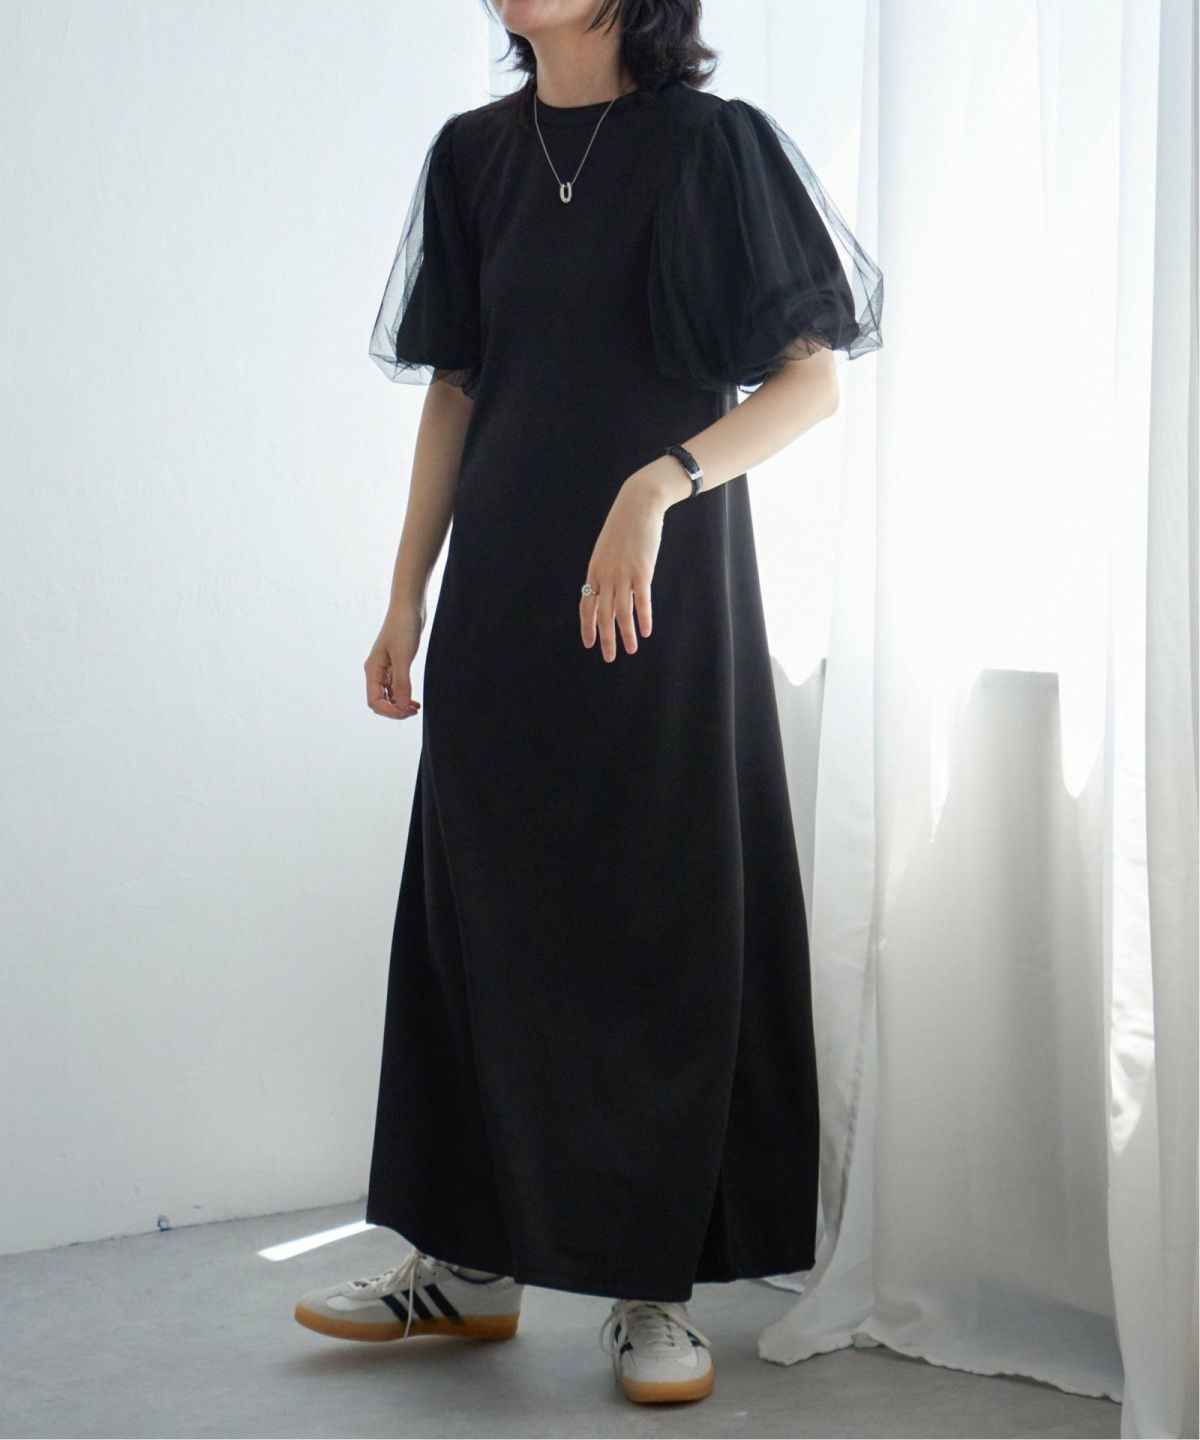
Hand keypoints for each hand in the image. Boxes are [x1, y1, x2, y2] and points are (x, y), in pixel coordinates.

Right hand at [365, 603, 423, 718]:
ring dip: (400, 705)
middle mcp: (376, 671)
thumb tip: (401, 706)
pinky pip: (395, 687)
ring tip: (415, 707)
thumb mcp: (403, 657)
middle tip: (413, 711)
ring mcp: (385, 669)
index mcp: (373, 670)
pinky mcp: (396, 664)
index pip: (374, 701)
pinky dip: (403, 696)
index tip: (407, 710)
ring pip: (388, 696)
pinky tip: (414, 700)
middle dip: (395, 710)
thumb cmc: (403, 627)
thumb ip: (402, 682)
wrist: (409, 607)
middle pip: (380, 701)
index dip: (390, 710)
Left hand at [580, 471, 677, 660]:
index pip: (587, 605)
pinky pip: (642, 601)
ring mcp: (623, 574)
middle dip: (606, 638)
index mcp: (594, 571)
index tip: (589, 643)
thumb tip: (608, 585)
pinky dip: (643, 618)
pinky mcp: (642, 571)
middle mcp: (606, 576)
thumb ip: (606, 568)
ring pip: (622, 612)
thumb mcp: (607, 549)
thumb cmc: (624, 526)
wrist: (638, 505)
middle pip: (604, 614)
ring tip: (631, 650)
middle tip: (608, 657)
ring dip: (625, 634)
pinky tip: (645, 632)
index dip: (588, 626)